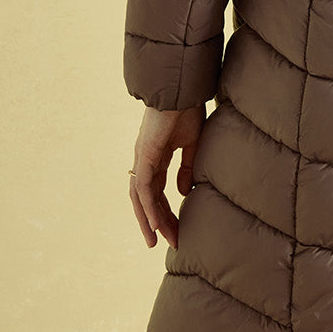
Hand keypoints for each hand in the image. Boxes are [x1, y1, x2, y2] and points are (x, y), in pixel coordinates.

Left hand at [128, 103, 205, 249]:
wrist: (182, 89)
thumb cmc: (188, 109)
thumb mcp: (192, 143)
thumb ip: (187, 167)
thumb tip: (183, 192)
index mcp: (156, 155)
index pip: (158, 190)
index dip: (167, 209)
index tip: (179, 228)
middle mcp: (145, 160)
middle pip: (147, 198)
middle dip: (158, 221)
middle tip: (170, 242)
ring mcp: (142, 159)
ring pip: (140, 198)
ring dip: (148, 221)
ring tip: (157, 242)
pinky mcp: (144, 157)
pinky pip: (144, 190)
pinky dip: (149, 208)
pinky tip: (157, 224)